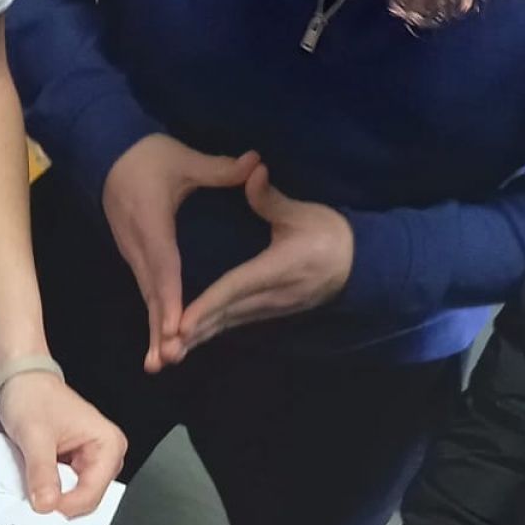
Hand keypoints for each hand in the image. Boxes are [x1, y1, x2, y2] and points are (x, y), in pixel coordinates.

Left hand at [0, 369, 127, 517]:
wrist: (19, 383)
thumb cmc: (33, 395)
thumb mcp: (35, 434)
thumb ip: (42, 471)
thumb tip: (47, 503)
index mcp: (108, 443)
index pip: (93, 492)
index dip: (65, 505)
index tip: (40, 508)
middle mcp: (105, 455)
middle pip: (85, 499)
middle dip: (58, 502)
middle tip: (32, 499)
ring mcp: (89, 463)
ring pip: (73, 498)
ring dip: (50, 497)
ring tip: (31, 484)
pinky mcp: (73, 468)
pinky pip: (62, 491)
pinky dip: (46, 491)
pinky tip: (33, 482)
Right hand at [102, 135, 261, 371]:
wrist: (106, 152)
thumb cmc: (147, 155)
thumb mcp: (183, 159)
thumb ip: (220, 168)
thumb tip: (257, 163)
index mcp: (152, 223)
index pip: (163, 266)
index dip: (170, 298)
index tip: (176, 328)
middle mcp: (138, 245)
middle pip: (151, 292)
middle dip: (159, 328)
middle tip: (167, 360)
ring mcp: (133, 252)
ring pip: (147, 296)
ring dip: (153, 329)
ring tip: (160, 362)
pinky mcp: (134, 255)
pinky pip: (147, 290)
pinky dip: (155, 315)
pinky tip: (162, 339)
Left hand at [169, 166, 352, 359]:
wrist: (359, 265)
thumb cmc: (330, 233)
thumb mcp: (303, 212)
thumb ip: (271, 198)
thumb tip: (252, 170)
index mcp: (278, 268)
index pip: (235, 287)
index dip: (208, 305)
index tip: (182, 322)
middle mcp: (272, 295)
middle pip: (226, 316)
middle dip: (195, 333)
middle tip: (164, 351)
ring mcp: (272, 308)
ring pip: (228, 324)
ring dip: (199, 338)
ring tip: (168, 353)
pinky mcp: (269, 312)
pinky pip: (234, 323)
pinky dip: (211, 332)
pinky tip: (190, 339)